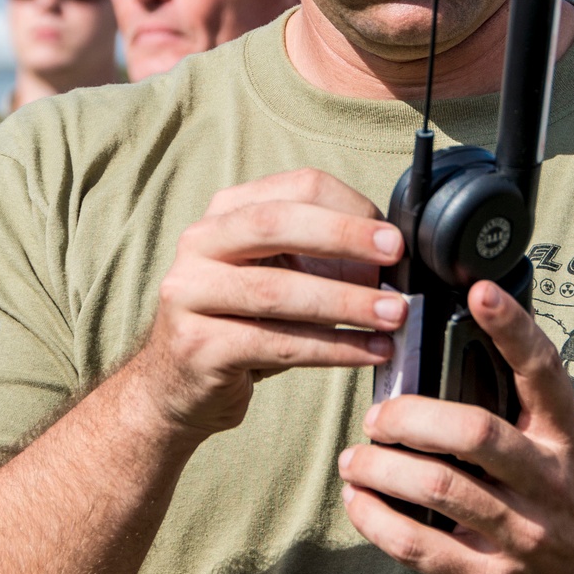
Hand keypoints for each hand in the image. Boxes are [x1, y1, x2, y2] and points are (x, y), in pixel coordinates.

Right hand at [141, 169, 405, 437]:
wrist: (178, 385)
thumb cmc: (242, 323)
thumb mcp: (277, 274)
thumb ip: (321, 256)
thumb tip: (393, 256)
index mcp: (226, 212)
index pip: (295, 188)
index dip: (349, 208)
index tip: (393, 238)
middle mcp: (199, 243)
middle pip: (275, 223)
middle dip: (343, 236)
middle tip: (395, 256)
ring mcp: (190, 293)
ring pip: (275, 290)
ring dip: (345, 301)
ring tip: (392, 314)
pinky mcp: (197, 346)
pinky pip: (276, 344)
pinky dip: (332, 348)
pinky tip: (369, 352)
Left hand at [338, 280, 573, 573]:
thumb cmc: (567, 509)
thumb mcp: (561, 452)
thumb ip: (516, 412)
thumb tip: (442, 353)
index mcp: (565, 438)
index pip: (543, 372)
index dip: (513, 329)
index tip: (479, 290)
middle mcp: (550, 482)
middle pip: (475, 433)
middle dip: (410, 419)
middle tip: (377, 417)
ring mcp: (524, 535)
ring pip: (439, 487)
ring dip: (381, 469)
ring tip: (354, 461)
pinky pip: (422, 548)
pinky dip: (378, 521)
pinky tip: (359, 503)